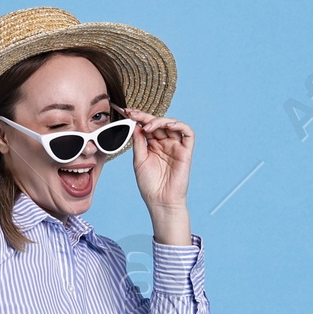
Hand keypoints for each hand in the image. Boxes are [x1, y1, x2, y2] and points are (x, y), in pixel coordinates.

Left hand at [122, 107, 193, 237]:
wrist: (160, 201)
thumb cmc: (149, 185)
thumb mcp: (139, 160)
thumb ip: (138, 142)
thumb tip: (135, 125)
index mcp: (153, 146)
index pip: (146, 127)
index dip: (137, 118)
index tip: (125, 112)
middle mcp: (165, 144)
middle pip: (157, 123)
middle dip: (145, 116)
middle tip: (132, 113)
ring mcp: (176, 146)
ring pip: (171, 124)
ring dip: (159, 121)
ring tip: (148, 126)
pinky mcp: (186, 151)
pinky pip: (187, 133)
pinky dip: (179, 125)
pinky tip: (167, 126)